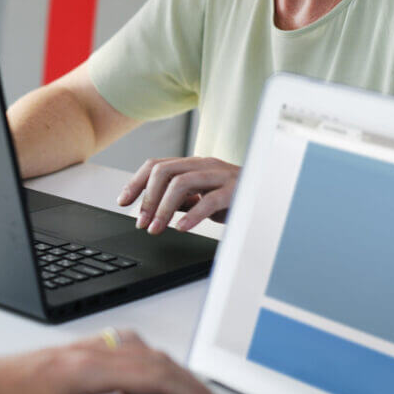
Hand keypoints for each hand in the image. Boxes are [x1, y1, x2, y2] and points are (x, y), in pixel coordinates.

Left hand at [0, 330, 222, 393]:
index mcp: (85, 368)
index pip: (154, 374)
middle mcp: (84, 353)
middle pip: (153, 358)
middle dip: (188, 383)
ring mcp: (77, 352)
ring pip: (138, 351)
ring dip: (167, 372)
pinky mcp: (68, 359)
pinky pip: (119, 353)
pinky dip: (144, 367)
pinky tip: (143, 387)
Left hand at [117, 157, 240, 233]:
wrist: (270, 198)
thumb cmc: (236, 198)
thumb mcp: (203, 198)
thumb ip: (181, 200)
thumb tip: (153, 209)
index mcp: (194, 165)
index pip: (156, 165)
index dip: (136, 182)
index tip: (123, 202)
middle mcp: (204, 165)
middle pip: (164, 171)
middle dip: (147, 198)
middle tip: (141, 222)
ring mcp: (220, 175)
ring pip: (181, 182)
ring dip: (162, 208)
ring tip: (156, 229)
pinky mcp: (235, 191)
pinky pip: (209, 200)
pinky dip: (192, 215)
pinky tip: (182, 228)